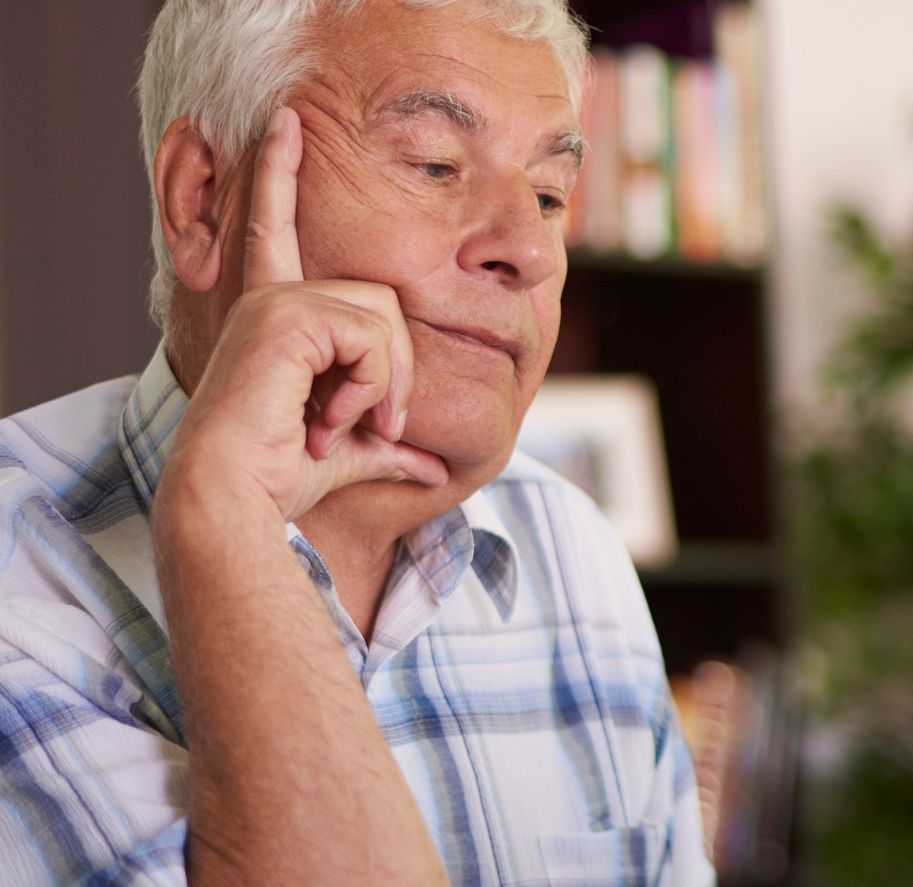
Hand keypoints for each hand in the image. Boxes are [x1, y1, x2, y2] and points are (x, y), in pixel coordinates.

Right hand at [161, 106, 446, 524]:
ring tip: (345, 425)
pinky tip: (333, 416)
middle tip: (378, 426)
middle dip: (396, 372)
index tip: (286, 120)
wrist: (233, 495)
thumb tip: (433, 466)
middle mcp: (272, 296)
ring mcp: (277, 301)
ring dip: (384, 386)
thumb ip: (389, 445)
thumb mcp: (349, 451)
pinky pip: (371, 337)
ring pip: (384, 321)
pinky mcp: (286, 315)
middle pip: (384, 301)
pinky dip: (369, 386)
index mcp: (277, 313)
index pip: (279, 229)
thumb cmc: (277, 477)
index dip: (278, 172)